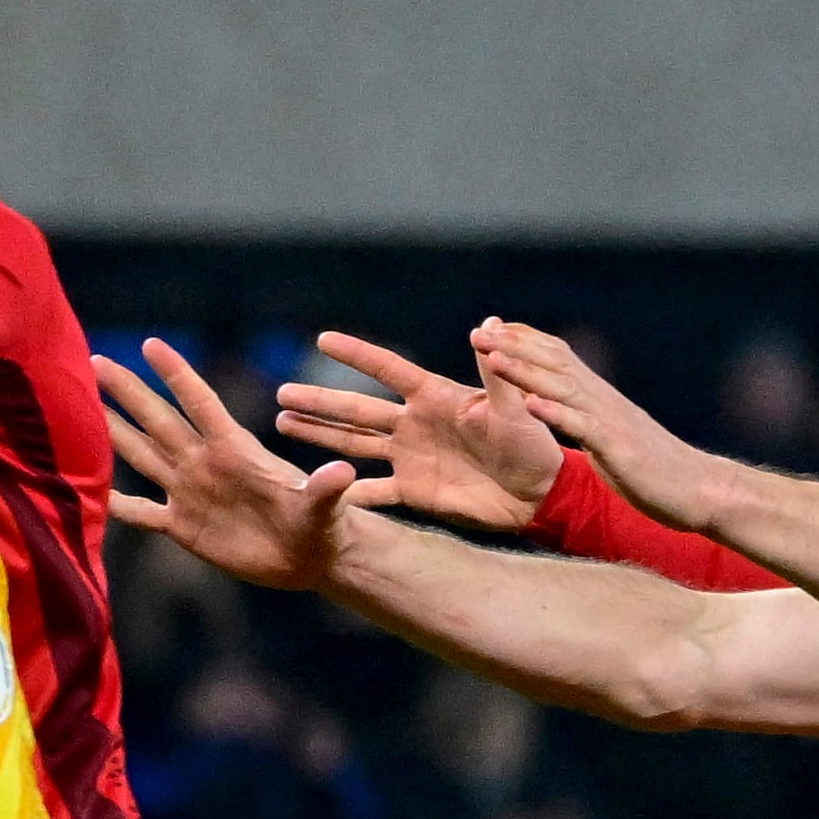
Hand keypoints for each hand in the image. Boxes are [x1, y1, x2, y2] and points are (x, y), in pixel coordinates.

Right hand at [99, 339, 367, 593]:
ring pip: (142, 456)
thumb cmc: (322, 524)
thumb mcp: (324, 507)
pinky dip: (116, 505)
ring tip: (80, 410)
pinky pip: (142, 513)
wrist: (310, 555)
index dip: (177, 376)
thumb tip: (343, 472)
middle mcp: (205, 464)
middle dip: (127, 392)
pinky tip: (86, 493)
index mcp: (235, 451)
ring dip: (112, 433)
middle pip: (158, 421)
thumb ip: (325, 490)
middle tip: (94, 360)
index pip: (201, 404)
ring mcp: (190, 493)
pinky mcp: (184, 527)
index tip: (151, 344)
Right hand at [271, 331, 560, 533]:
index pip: (387, 369)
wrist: (538, 491)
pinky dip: (347, 494)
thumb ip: (495, 373)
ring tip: (282, 423)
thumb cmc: (532, 442)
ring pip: (354, 444)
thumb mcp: (514, 406)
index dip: (356, 355)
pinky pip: (374, 493)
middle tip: (280, 394)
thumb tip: (488, 325)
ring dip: (319, 436)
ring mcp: (410, 457)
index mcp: (434, 397)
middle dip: (318, 402)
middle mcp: (414, 423)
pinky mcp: (415, 491)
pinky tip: (315, 492)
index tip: (322, 338)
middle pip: (356, 409)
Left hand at [469, 317, 732, 531]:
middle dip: (513, 346)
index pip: (558, 356)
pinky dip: (555, 414)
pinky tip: (530, 405)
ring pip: (561, 387)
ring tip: (492, 358)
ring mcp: (610, 421)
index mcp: (599, 398)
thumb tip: (570, 413)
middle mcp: (602, 400)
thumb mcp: (615, 438)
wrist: (699, 488)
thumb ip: (590, 421)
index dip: (524, 340)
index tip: (492, 329)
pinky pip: (582, 426)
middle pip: (553, 362)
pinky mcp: (618, 447)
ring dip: (524, 371)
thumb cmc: (656, 471)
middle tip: (476, 332)